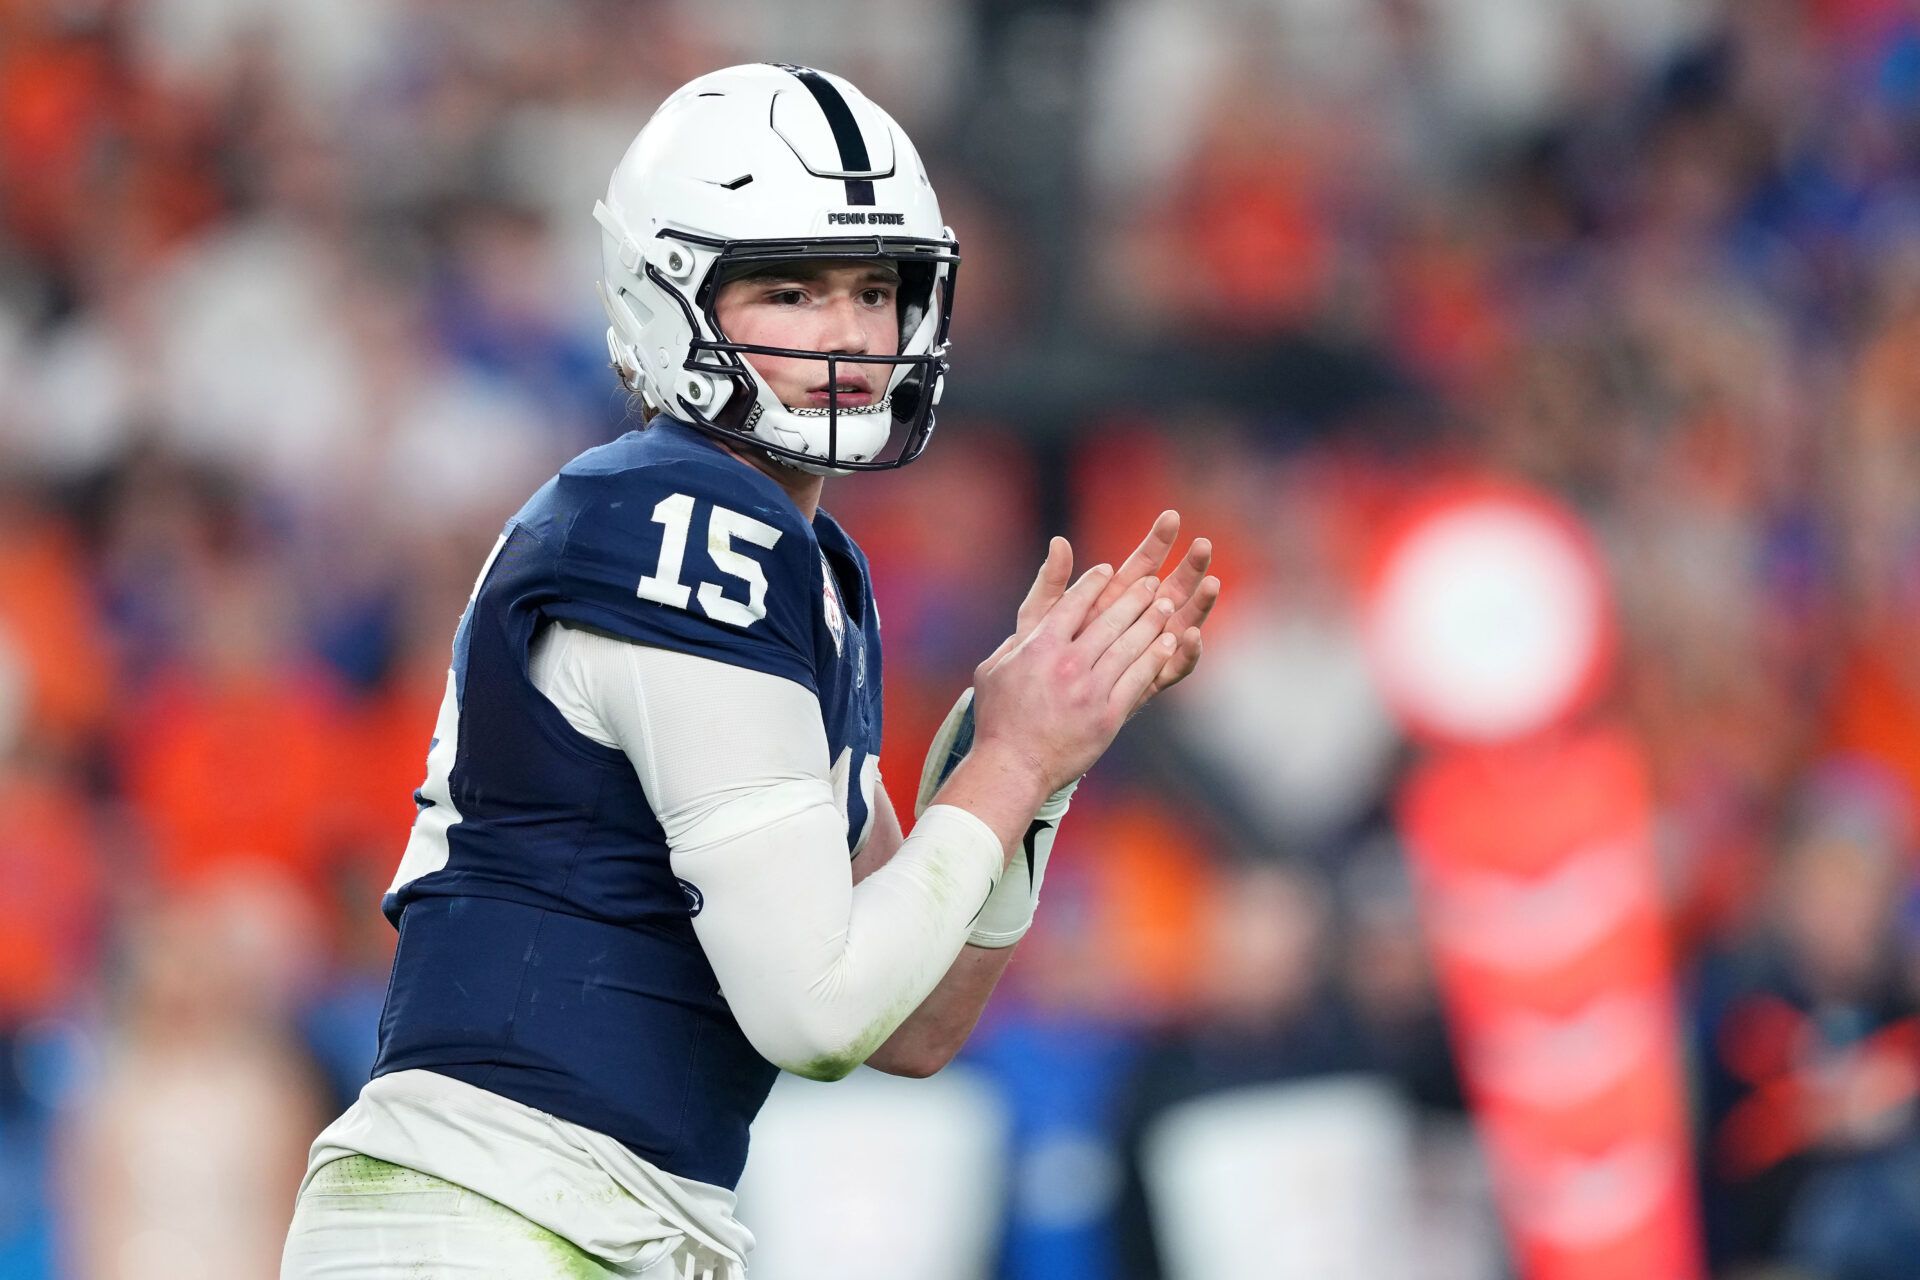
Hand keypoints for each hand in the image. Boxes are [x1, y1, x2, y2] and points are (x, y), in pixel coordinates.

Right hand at [971, 562, 1174, 795]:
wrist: (1013, 768)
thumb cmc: (998, 719)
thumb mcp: (993, 668)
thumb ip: (1016, 638)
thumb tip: (1030, 617)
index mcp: (1038, 648)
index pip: (1072, 603)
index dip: (1094, 583)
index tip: (1109, 570)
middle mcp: (1067, 663)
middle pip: (1110, 620)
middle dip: (1135, 597)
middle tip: (1152, 582)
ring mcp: (1090, 690)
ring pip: (1129, 646)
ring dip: (1152, 622)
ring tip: (1167, 605)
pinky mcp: (1107, 716)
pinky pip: (1138, 678)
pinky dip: (1155, 657)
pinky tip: (1169, 643)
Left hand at [984, 511, 1219, 715]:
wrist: (1032, 717)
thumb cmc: (1032, 665)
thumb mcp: (1036, 620)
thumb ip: (1050, 584)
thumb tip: (1058, 542)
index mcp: (1109, 603)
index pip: (1140, 565)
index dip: (1156, 541)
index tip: (1170, 516)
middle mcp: (1133, 626)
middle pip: (1170, 590)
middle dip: (1188, 567)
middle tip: (1204, 545)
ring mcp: (1144, 654)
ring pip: (1180, 625)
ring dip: (1198, 604)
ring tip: (1211, 583)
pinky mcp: (1149, 685)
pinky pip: (1174, 667)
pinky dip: (1185, 652)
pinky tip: (1191, 635)